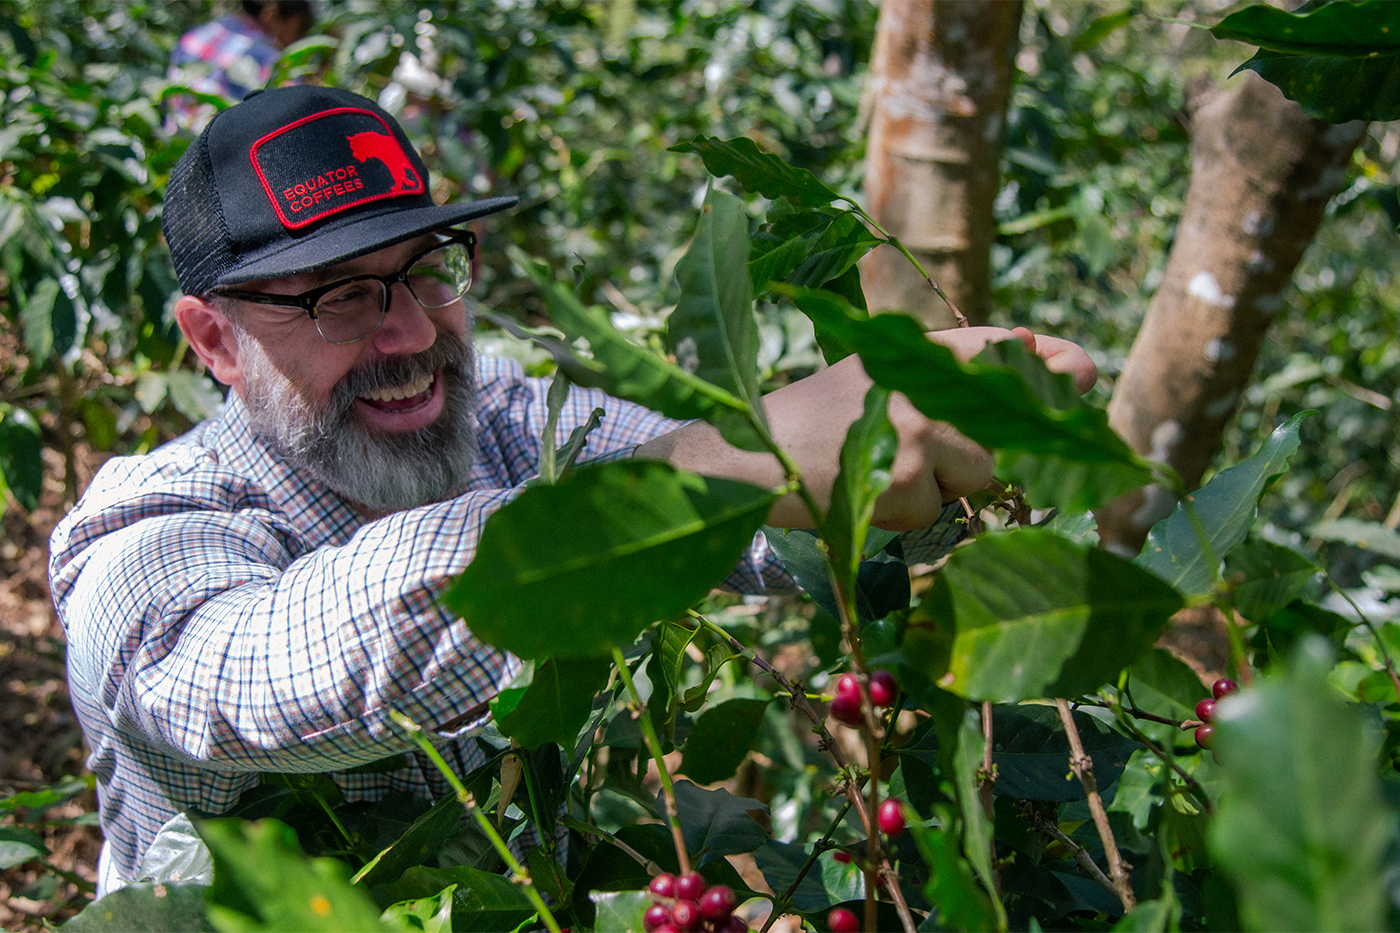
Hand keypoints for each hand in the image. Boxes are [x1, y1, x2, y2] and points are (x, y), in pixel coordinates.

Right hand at [635, 326, 1096, 529]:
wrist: (751, 455)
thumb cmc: (815, 417)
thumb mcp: (878, 373)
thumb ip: (951, 369)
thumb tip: (1048, 357)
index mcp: (919, 350)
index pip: (1013, 352)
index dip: (1059, 369)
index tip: (1080, 376)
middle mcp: (927, 383)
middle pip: (1005, 433)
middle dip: (978, 457)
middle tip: (921, 454)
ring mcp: (919, 432)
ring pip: (977, 478)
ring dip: (940, 489)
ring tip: (883, 469)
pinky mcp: (905, 481)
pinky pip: (937, 513)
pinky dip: (908, 514)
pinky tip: (865, 491)